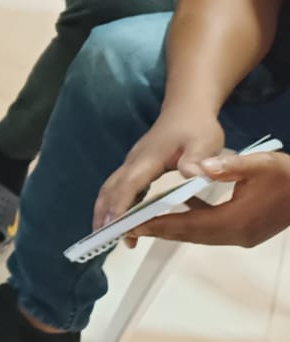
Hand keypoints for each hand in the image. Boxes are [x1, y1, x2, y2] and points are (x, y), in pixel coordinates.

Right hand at [94, 111, 225, 230]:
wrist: (186, 109)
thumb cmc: (196, 127)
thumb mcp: (204, 142)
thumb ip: (198, 159)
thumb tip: (193, 176)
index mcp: (147, 159)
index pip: (129, 184)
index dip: (120, 205)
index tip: (113, 225)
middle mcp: (133, 163)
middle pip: (111, 189)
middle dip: (104, 213)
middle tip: (104, 240)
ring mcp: (132, 165)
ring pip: (111, 189)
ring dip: (106, 211)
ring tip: (108, 237)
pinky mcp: (136, 168)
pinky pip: (119, 188)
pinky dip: (114, 205)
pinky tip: (121, 221)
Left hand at [129, 151, 289, 248]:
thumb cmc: (288, 177)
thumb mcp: (262, 164)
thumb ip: (230, 166)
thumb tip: (200, 167)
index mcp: (236, 220)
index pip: (189, 224)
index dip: (160, 224)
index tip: (132, 224)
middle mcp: (236, 234)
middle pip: (190, 234)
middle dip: (159, 229)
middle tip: (126, 225)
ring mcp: (241, 235)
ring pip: (199, 233)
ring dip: (173, 226)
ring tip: (143, 217)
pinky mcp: (245, 230)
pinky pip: (210, 227)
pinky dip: (192, 219)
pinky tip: (181, 202)